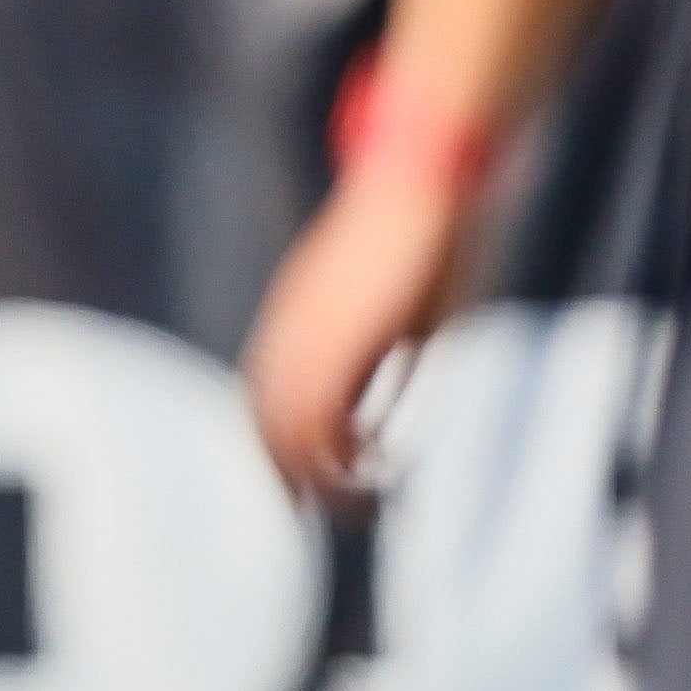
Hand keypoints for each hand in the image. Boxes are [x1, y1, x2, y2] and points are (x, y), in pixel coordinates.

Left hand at [243, 163, 475, 496]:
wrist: (421, 178)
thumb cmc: (426, 233)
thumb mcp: (402, 309)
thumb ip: (384, 357)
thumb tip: (384, 398)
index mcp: (296, 319)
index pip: (264, 397)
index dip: (277, 443)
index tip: (298, 480)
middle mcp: (290, 331)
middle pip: (264, 422)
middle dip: (286, 475)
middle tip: (311, 513)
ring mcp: (310, 336)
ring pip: (290, 432)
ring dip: (323, 477)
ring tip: (357, 506)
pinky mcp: (340, 341)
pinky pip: (325, 420)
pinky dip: (347, 456)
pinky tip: (380, 470)